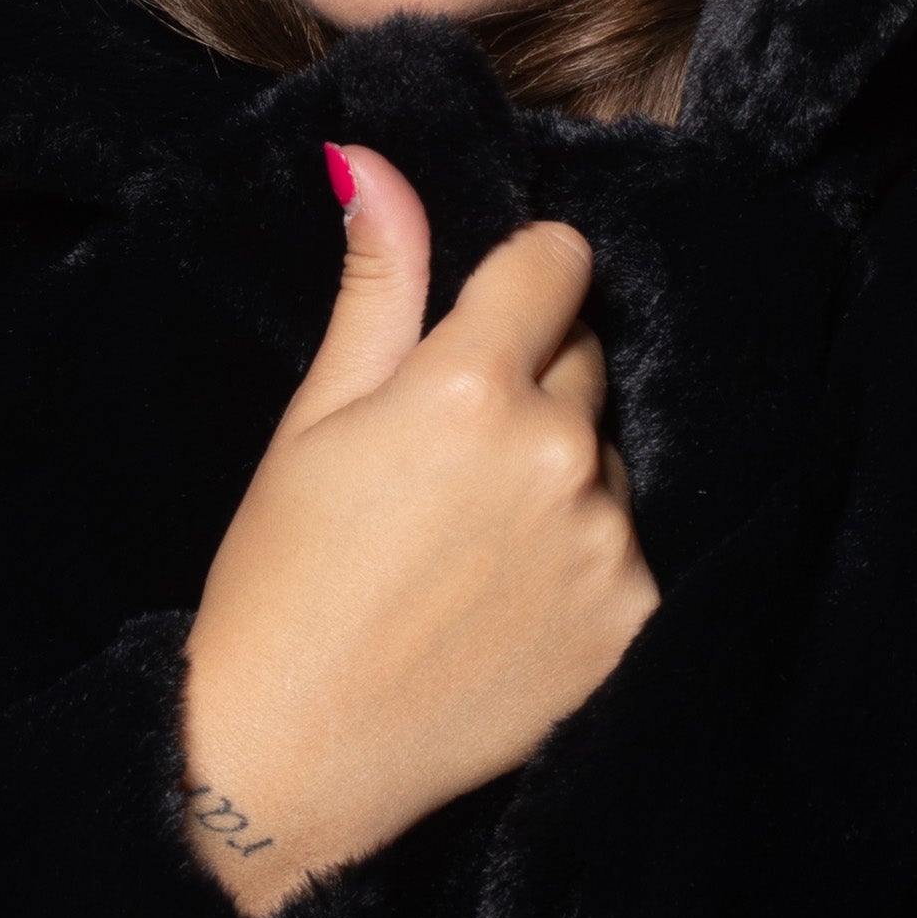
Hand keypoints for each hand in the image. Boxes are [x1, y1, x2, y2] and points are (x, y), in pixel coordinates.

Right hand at [180, 142, 660, 917]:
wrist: (292, 757)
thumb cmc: (280, 582)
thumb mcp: (311, 424)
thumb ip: (374, 290)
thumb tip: (375, 160)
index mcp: (468, 385)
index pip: (557, 261)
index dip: (521, 285)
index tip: (488, 327)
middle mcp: (557, 452)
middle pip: (588, 361)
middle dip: (534, 388)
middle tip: (453, 470)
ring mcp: (607, 543)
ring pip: (611, 460)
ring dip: (565, 480)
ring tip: (477, 554)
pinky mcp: (633, 621)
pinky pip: (636, 548)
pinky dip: (590, 566)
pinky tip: (516, 608)